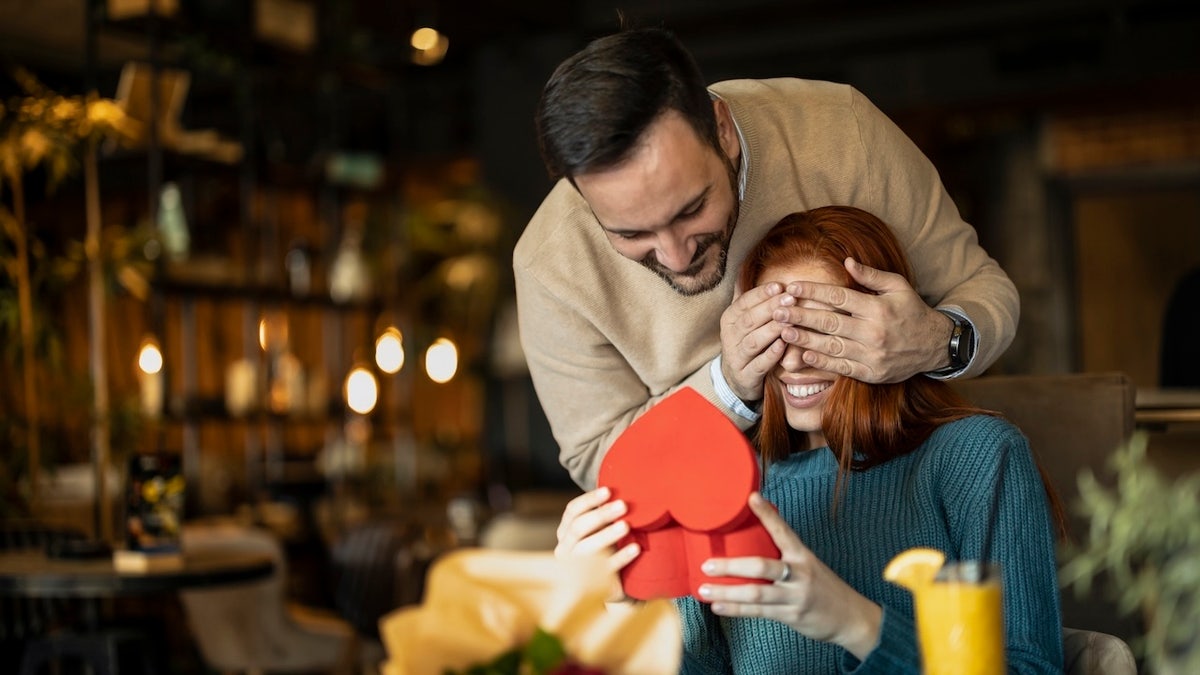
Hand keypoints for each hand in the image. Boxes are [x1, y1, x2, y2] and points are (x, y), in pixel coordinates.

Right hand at [554, 487, 639, 600]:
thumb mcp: (599, 531)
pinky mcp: (592, 586)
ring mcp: (575, 569)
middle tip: (623, 506)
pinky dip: (621, 557)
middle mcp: (565, 550)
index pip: (572, 511)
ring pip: (587, 548)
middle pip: (579, 528)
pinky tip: (635, 548)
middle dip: (601, 515)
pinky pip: (605, 569)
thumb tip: (622, 489)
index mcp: (566, 532)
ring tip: (626, 525)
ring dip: (607, 535)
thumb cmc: (605, 550)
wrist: (608, 589)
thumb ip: (602, 515)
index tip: (608, 491)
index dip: (589, 500)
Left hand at [698, 492, 882, 660]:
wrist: (851, 618)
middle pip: (761, 567)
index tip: (751, 498)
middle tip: (707, 565)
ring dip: (727, 591)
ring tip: (703, 589)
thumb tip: (758, 530)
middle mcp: (799, 574)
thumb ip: (786, 552)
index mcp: (802, 555)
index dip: (767, 514)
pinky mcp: (790, 616)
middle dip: (732, 566)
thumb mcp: (809, 564)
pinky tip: (718, 606)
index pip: (783, 531)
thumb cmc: (824, 587)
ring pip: (756, 593)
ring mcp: (794, 596)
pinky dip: (736, 609)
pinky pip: (758, 612)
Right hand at [719, 281, 788, 401]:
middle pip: (749, 320)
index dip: (761, 294)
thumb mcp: (743, 319)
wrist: (736, 379)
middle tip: (791, 299)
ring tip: (790, 321)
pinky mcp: (745, 376)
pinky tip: (783, 346)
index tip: (780, 285)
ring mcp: (736, 357)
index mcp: (730, 319)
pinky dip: (770, 355)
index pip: (744, 302)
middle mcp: (730, 337)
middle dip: (770, 308)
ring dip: (772, 330)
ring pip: (753, 341)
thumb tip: (744, 267)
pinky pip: (758, 365)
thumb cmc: (746, 342)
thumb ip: (747, 297)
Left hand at [778, 258, 951, 382]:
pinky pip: (841, 368)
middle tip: (778, 311)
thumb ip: (871, 275)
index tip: (792, 287)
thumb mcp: (898, 287)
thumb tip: (846, 261)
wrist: (935, 346)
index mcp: (878, 308)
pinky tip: (803, 355)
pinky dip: (821, 362)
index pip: (839, 297)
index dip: (813, 292)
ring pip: (831, 347)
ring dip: (804, 339)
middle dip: (801, 316)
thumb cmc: (912, 311)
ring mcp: (872, 355)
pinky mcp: (871, 373)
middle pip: (829, 323)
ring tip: (783, 332)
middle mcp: (873, 332)